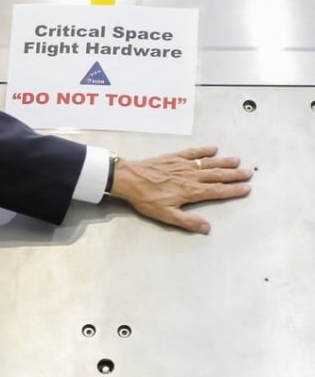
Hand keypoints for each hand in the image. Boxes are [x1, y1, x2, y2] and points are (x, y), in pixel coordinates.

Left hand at [108, 145, 251, 233]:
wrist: (128, 179)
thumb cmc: (145, 198)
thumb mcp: (166, 215)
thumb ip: (187, 221)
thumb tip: (207, 227)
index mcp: (191, 191)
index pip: (217, 191)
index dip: (233, 190)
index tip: (246, 188)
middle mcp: (191, 176)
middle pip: (217, 175)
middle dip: (234, 175)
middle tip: (248, 173)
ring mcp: (182, 165)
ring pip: (208, 163)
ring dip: (223, 162)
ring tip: (237, 161)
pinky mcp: (173, 157)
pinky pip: (192, 152)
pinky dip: (203, 150)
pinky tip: (213, 149)